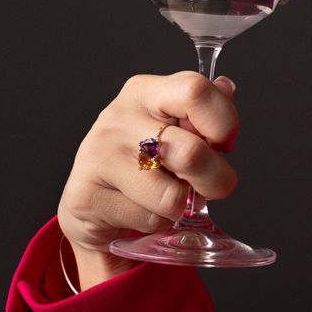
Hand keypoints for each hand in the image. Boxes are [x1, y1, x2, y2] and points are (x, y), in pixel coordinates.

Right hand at [56, 72, 241, 290]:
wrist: (94, 202)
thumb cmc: (146, 159)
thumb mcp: (178, 127)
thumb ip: (206, 111)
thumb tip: (225, 88)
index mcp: (145, 92)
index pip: (196, 91)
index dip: (224, 123)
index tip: (224, 144)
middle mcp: (117, 117)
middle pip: (192, 153)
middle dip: (216, 180)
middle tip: (209, 184)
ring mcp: (98, 155)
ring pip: (172, 196)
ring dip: (181, 206)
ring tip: (164, 195)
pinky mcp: (85, 196)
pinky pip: (150, 219)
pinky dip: (156, 223)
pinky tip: (139, 208)